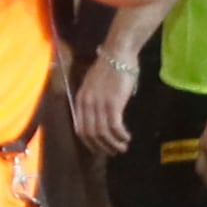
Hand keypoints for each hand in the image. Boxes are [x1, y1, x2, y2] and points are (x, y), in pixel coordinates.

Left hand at [72, 41, 140, 156]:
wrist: (117, 55)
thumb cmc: (109, 68)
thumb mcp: (94, 86)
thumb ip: (94, 100)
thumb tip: (101, 116)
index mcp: (80, 99)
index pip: (80, 128)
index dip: (89, 142)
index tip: (99, 148)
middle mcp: (86, 103)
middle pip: (90, 134)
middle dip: (101, 147)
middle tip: (113, 152)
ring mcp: (99, 104)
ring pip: (102, 133)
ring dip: (113, 144)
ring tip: (122, 147)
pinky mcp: (113, 103)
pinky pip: (114, 127)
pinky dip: (120, 135)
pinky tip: (127, 137)